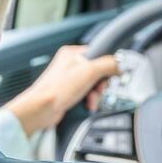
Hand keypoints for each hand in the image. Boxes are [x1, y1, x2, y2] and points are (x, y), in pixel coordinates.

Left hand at [4, 45, 120, 136]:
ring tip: (90, 100)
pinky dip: (89, 101)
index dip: (105, 66)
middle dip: (100, 85)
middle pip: (97, 72)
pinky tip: (86, 105)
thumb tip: (119, 64)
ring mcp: (68, 80)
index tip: (111, 74)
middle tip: (97, 89)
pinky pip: (86, 95)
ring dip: (95, 95)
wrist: (42, 109)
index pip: (98, 54)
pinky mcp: (68, 93)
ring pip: (92, 85)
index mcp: (72, 53)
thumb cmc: (56, 89)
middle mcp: (69, 65)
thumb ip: (108, 64)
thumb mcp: (89, 72)